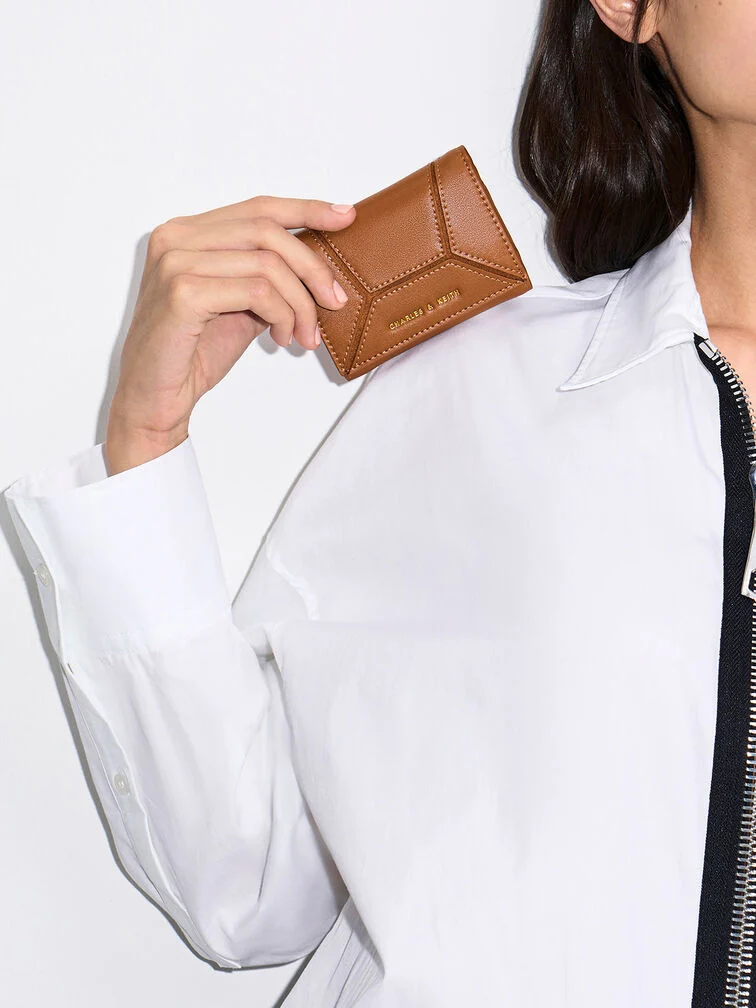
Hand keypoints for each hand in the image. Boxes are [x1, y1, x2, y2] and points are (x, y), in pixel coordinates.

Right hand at [105, 195, 355, 468]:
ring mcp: (175, 262)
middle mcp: (175, 238)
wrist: (155, 400)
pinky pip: (257, 291)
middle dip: (312, 268)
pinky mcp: (182, 292)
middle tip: (335, 302)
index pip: (257, 208)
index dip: (306, 209)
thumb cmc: (193, 354)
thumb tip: (318, 266)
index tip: (345, 216)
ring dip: (299, 304)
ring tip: (302, 336)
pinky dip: (282, 315)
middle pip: (267, 230)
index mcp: (186, 233)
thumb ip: (266, 277)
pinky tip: (281, 339)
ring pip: (267, 264)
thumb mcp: (239, 305)